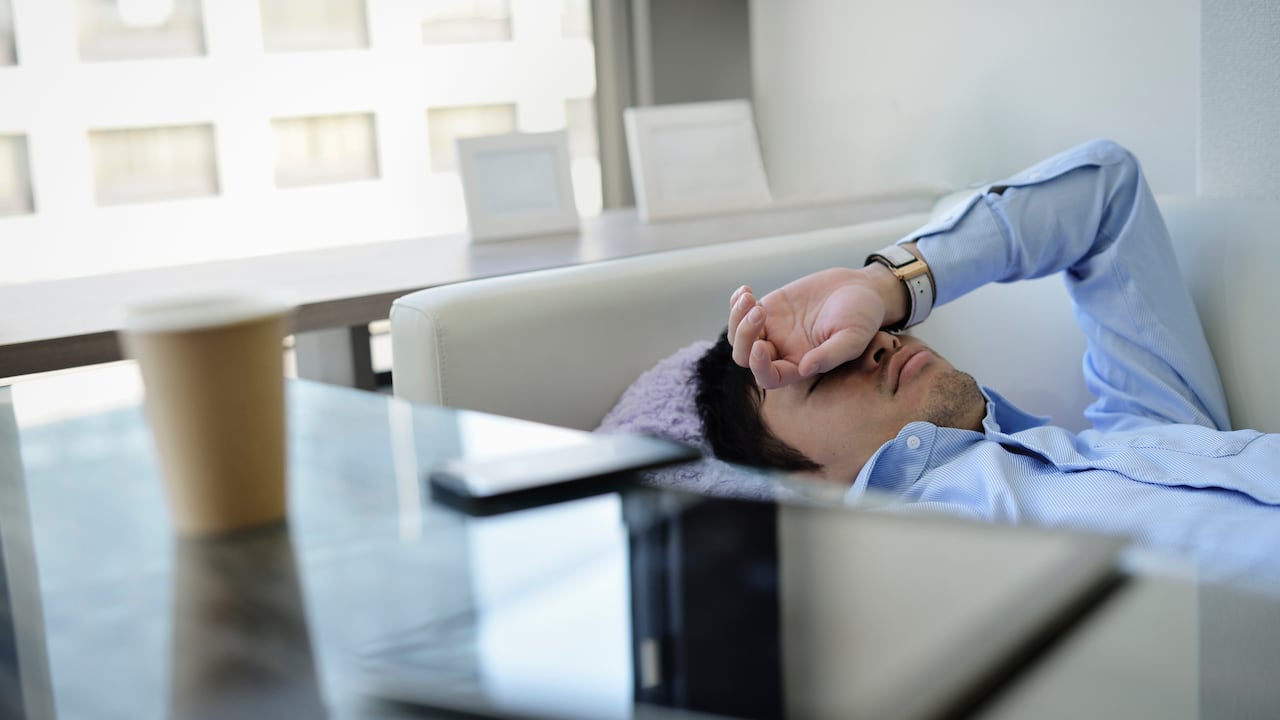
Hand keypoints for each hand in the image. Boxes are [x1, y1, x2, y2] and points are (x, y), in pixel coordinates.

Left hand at [728, 267, 895, 388]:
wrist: (861, 289)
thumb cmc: (862, 317)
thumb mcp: (853, 337)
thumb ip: (831, 355)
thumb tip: (805, 368)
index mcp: (799, 366)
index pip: (769, 377)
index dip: (759, 367)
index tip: (761, 344)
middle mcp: (781, 351)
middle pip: (745, 357)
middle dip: (744, 336)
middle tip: (759, 311)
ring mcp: (772, 330)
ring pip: (739, 336)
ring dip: (737, 318)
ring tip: (750, 297)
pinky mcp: (769, 308)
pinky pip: (742, 311)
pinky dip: (736, 302)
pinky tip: (745, 290)